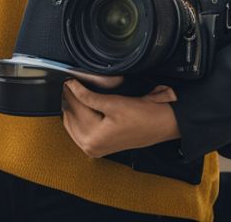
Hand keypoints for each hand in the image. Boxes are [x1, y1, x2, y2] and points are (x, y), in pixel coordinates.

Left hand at [61, 79, 180, 158]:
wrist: (161, 124)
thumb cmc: (144, 117)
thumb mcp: (113, 103)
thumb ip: (88, 96)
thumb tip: (72, 87)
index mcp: (93, 138)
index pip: (74, 109)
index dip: (70, 92)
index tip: (68, 80)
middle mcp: (91, 147)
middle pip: (70, 117)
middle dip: (70, 100)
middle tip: (71, 84)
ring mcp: (94, 148)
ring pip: (72, 124)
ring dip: (73, 108)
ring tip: (77, 92)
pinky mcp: (99, 146)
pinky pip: (79, 130)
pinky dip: (79, 118)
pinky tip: (83, 106)